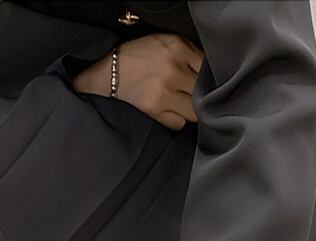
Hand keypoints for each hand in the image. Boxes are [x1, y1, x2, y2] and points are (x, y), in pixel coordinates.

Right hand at [70, 33, 203, 130]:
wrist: (108, 74)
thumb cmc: (138, 57)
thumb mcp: (165, 42)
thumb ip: (189, 53)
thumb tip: (207, 73)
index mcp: (178, 49)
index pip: (207, 70)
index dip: (205, 78)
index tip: (199, 82)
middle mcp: (173, 71)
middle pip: (202, 92)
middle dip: (199, 94)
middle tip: (191, 95)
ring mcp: (164, 93)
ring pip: (194, 111)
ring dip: (189, 110)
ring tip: (180, 104)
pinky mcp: (154, 110)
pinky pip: (178, 123)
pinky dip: (176, 119)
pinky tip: (169, 111)